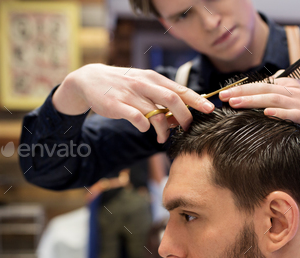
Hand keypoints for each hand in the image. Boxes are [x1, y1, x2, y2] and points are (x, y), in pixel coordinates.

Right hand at [53, 64, 214, 142]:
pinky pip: (136, 118)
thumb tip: (186, 109)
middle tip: (187, 129)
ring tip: (162, 138)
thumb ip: (162, 95)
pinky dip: (144, 126)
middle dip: (184, 116)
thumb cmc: (123, 85)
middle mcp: (144, 84)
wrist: (89, 80)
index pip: (180, 89)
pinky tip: (144, 129)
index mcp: (153, 78)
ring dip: (163, 128)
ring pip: (155, 112)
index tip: (210, 110)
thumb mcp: (144, 83)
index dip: (197, 100)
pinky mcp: (117, 105)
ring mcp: (130, 94)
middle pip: (172, 99)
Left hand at [219, 75, 299, 147]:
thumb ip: (279, 90)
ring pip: (275, 98)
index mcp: (290, 84)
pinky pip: (293, 113)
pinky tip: (266, 114)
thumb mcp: (295, 98)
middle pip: (265, 88)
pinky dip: (280, 113)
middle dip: (243, 92)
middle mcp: (295, 91)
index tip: (224, 93)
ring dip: (254, 100)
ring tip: (237, 104)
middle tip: (224, 96)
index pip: (262, 84)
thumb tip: (260, 85)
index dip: (242, 87)